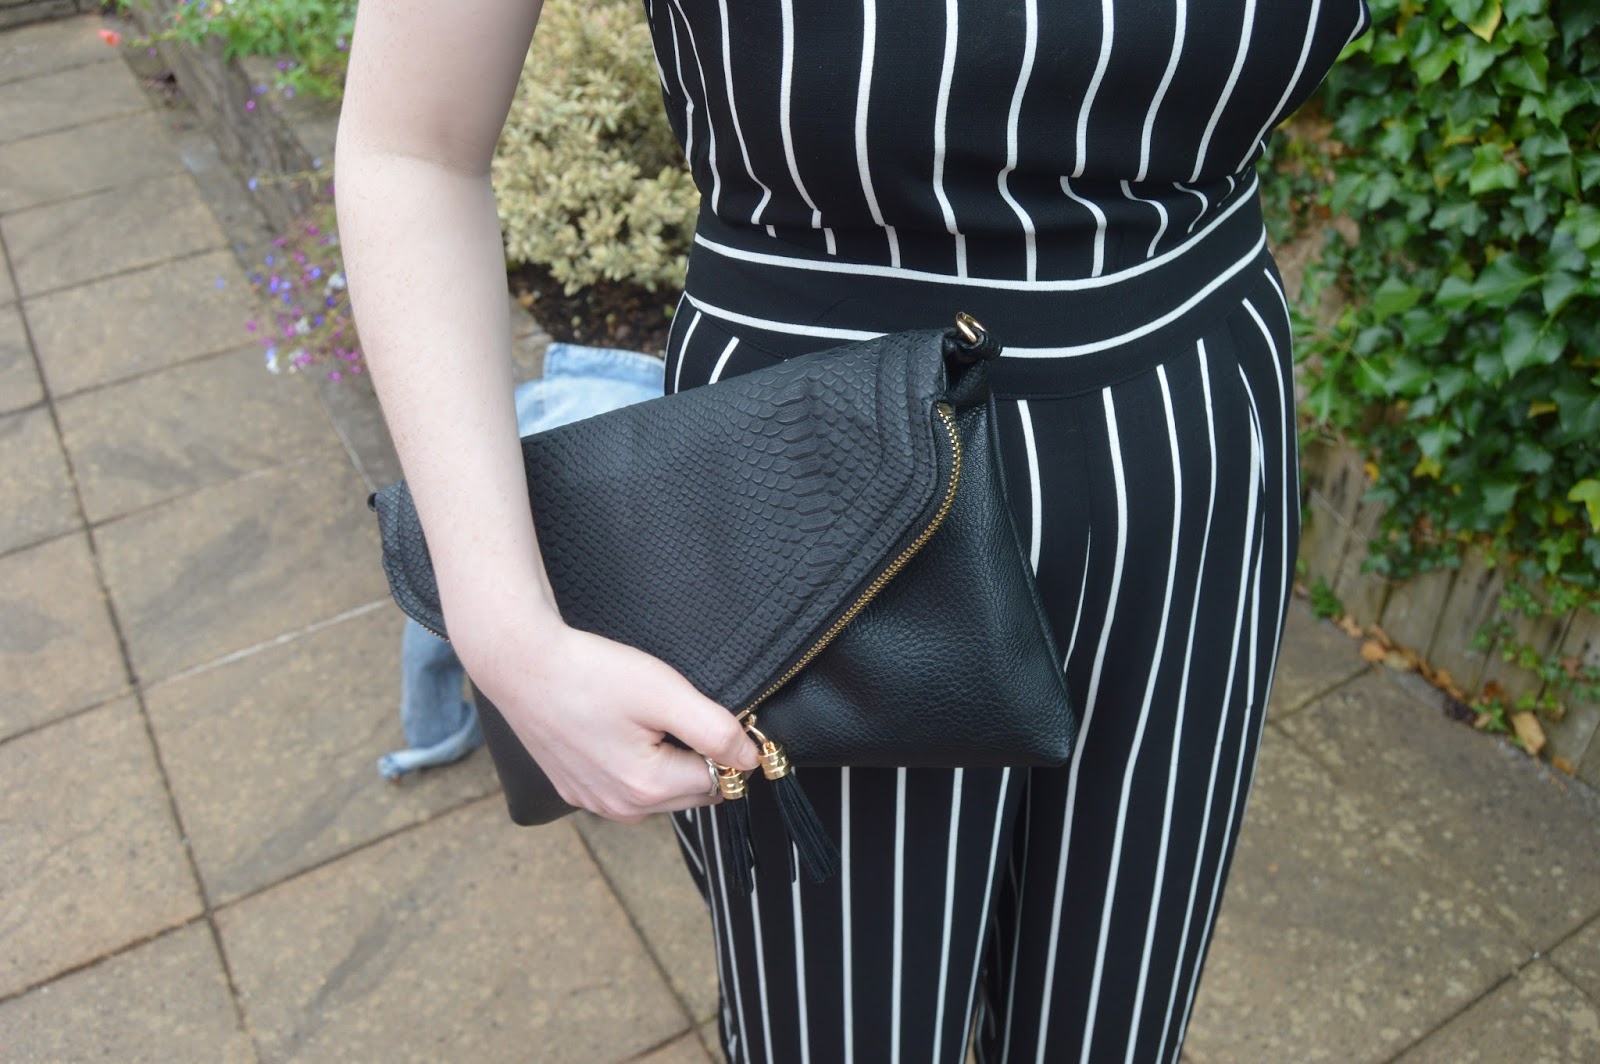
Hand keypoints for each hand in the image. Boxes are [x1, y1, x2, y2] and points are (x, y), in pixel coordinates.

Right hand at [456, 611, 760, 822]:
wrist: (520, 664)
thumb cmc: (589, 673)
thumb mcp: (665, 693)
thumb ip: (715, 730)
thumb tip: (751, 758)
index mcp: (647, 789)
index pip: (721, 779)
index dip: (728, 745)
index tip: (710, 712)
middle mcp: (622, 808)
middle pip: (692, 791)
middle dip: (698, 757)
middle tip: (676, 709)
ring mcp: (595, 803)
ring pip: (661, 791)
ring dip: (669, 761)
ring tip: (645, 716)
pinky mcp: (576, 790)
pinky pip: (627, 786)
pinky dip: (636, 763)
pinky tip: (619, 727)